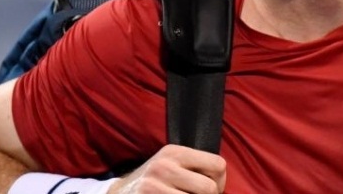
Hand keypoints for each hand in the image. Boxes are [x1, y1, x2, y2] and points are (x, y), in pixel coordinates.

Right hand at [110, 144, 225, 193]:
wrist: (121, 193)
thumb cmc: (155, 180)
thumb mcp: (171, 164)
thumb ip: (194, 166)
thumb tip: (221, 182)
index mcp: (174, 152)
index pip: (218, 165)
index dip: (220, 182)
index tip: (212, 189)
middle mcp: (164, 167)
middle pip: (209, 188)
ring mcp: (154, 186)